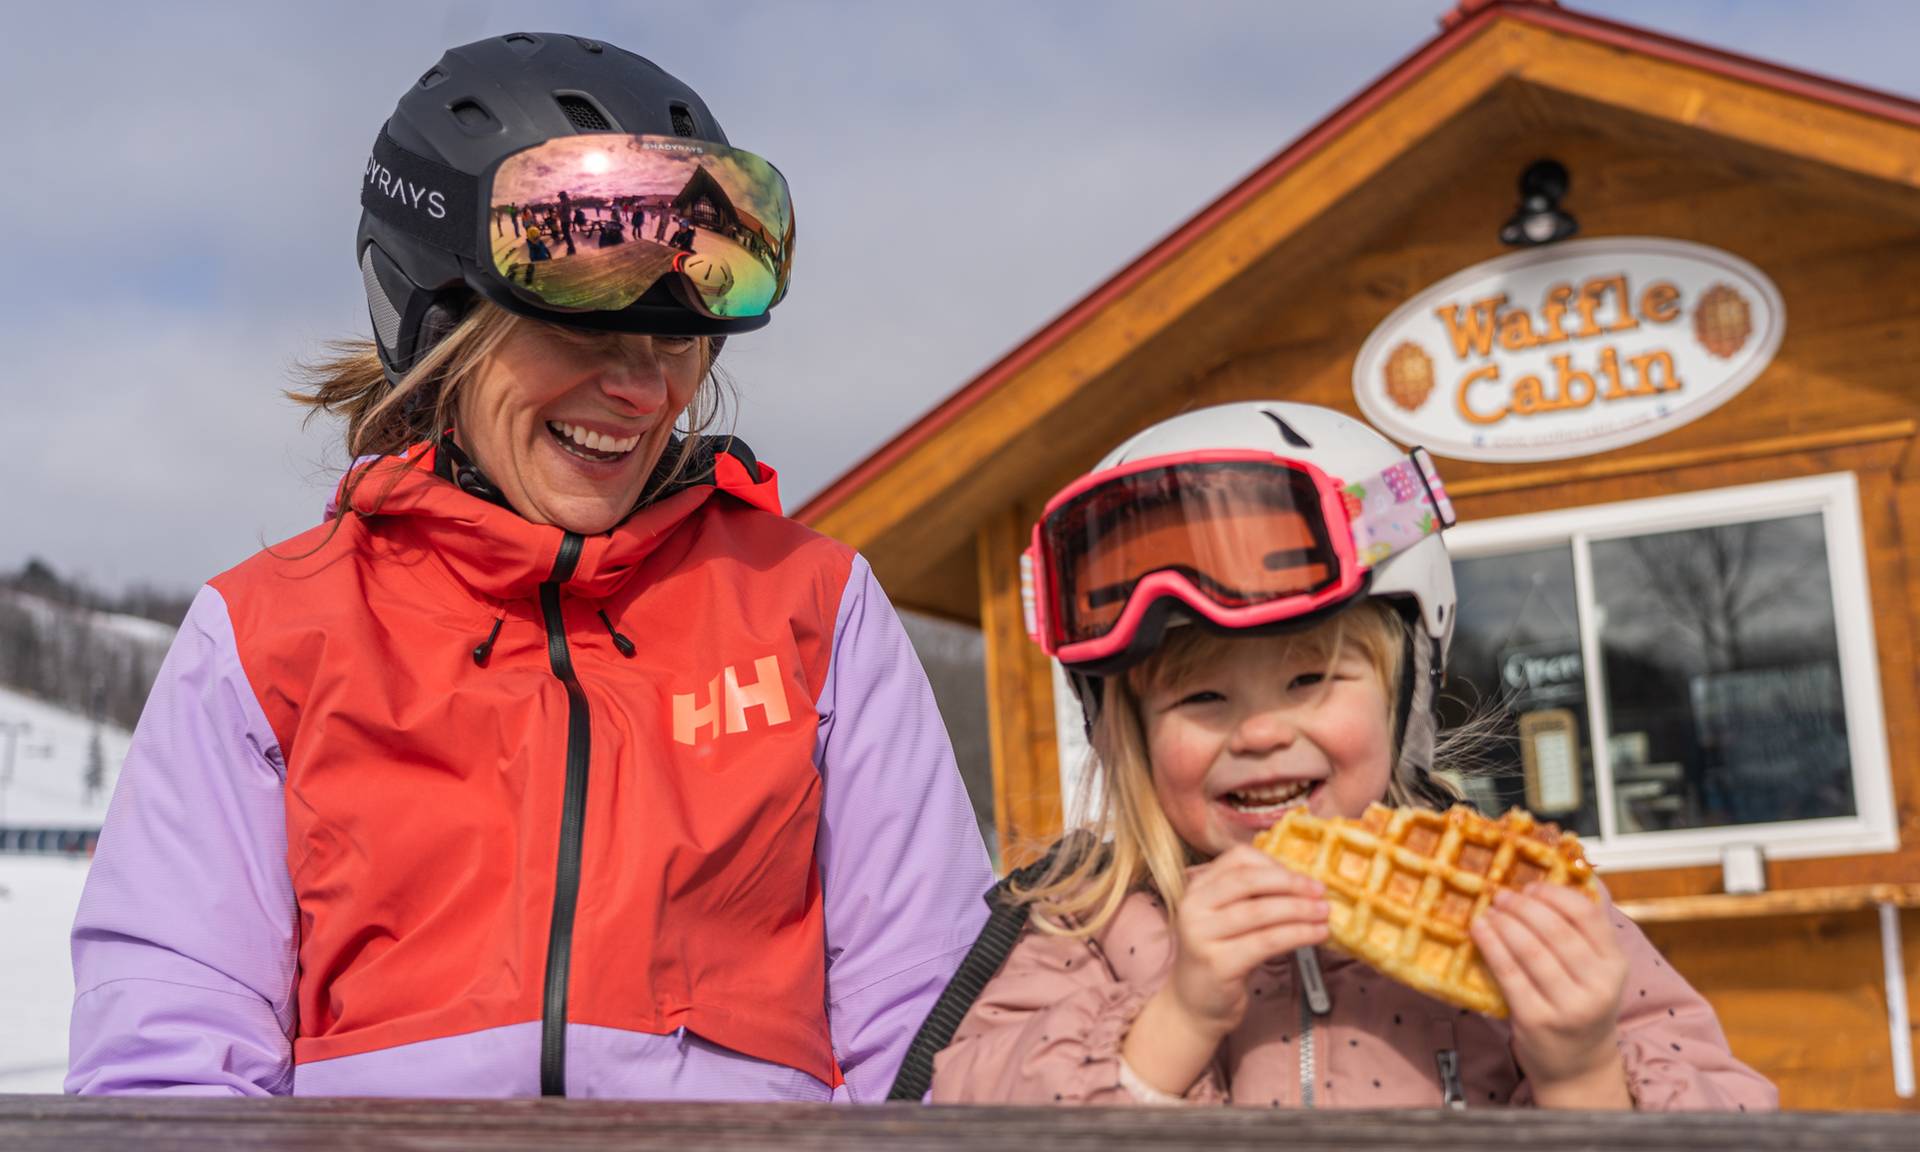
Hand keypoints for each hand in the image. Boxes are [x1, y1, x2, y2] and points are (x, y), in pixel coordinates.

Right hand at [1122, 846, 1328, 1096]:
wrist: (1193, 1004)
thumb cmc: (1220, 956)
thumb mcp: (1227, 918)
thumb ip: (1252, 897)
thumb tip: (1304, 881)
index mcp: (1197, 888)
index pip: (1238, 859)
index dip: (1275, 864)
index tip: (1303, 877)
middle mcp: (1194, 906)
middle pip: (1249, 881)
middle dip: (1291, 883)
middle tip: (1321, 892)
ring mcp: (1202, 935)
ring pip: (1260, 911)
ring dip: (1299, 910)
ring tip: (1325, 914)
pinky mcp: (1218, 963)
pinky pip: (1266, 942)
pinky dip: (1297, 934)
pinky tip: (1317, 935)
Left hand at [1471, 882, 1631, 1106]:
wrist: (1579, 1066)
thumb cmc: (1582, 1007)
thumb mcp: (1598, 971)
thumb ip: (1582, 934)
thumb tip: (1547, 882)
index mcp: (1616, 965)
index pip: (1587, 914)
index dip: (1554, 894)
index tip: (1532, 886)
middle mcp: (1598, 986)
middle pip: (1555, 930)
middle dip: (1523, 906)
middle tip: (1501, 894)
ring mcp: (1568, 1006)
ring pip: (1530, 950)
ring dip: (1504, 923)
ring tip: (1489, 910)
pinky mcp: (1537, 1021)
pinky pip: (1509, 974)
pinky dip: (1491, 946)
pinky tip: (1479, 931)